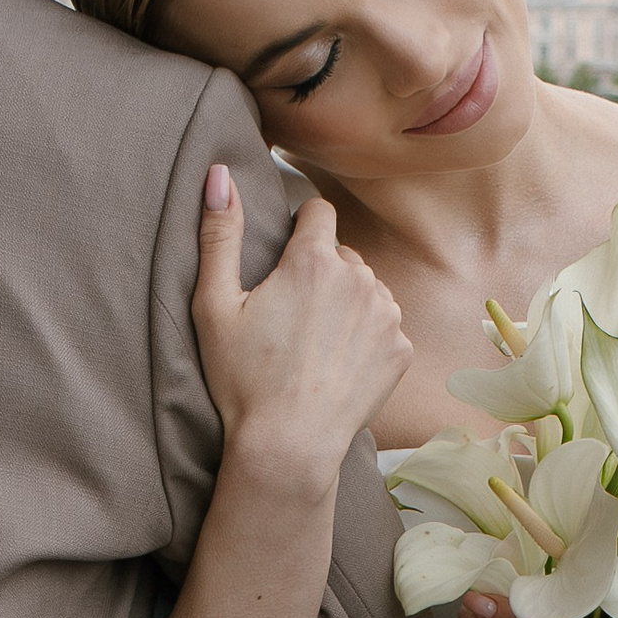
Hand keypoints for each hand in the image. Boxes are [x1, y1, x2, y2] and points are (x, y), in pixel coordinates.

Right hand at [192, 164, 410, 491]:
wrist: (290, 445)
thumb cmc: (244, 378)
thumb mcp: (215, 305)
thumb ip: (219, 233)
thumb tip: (218, 172)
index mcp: (313, 260)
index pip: (317, 212)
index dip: (299, 230)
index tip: (284, 260)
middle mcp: (359, 278)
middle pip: (340, 255)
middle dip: (320, 274)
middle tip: (289, 319)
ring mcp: (386, 314)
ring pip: (365, 289)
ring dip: (346, 304)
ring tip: (313, 345)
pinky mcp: (402, 348)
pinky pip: (384, 325)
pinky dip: (365, 338)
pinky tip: (337, 365)